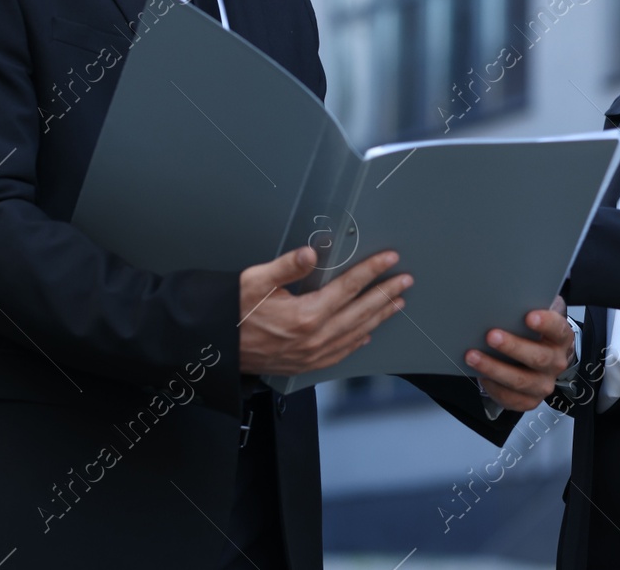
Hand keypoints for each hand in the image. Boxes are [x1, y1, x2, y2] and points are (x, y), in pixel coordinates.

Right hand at [238, 247, 410, 374]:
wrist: (215, 348)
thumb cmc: (232, 312)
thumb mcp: (255, 281)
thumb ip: (287, 266)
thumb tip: (311, 253)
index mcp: (306, 315)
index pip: (349, 287)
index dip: (372, 271)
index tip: (390, 260)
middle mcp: (314, 338)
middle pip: (361, 312)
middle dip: (386, 294)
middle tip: (405, 281)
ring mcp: (312, 355)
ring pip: (356, 333)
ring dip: (379, 317)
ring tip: (397, 304)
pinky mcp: (305, 365)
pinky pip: (341, 353)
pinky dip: (357, 341)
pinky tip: (366, 334)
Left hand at [467, 295, 573, 411]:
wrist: (542, 359)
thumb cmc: (533, 334)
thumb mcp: (535, 317)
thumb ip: (525, 308)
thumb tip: (500, 297)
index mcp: (561, 338)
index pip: (558, 329)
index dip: (545, 323)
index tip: (529, 316)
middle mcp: (556, 362)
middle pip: (538, 357)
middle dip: (512, 346)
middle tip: (491, 335)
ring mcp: (543, 384)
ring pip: (520, 380)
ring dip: (494, 368)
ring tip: (473, 356)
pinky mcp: (530, 400)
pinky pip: (511, 398)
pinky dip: (493, 386)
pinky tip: (480, 375)